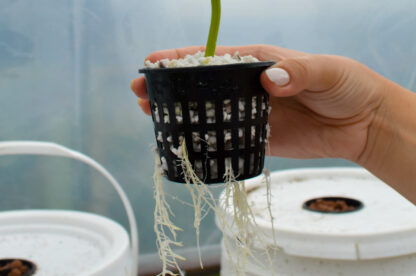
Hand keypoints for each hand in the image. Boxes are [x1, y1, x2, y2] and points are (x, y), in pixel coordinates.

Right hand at [131, 45, 385, 162]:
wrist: (360, 123)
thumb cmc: (345, 85)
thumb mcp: (325, 70)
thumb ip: (298, 71)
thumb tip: (269, 80)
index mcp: (257, 62)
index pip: (212, 58)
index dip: (180, 59)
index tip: (152, 63)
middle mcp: (248, 87)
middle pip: (201, 86)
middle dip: (170, 88)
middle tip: (140, 95)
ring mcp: (250, 113)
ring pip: (208, 112)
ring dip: (180, 114)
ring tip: (151, 116)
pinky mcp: (258, 138)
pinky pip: (226, 139)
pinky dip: (205, 141)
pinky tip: (184, 142)